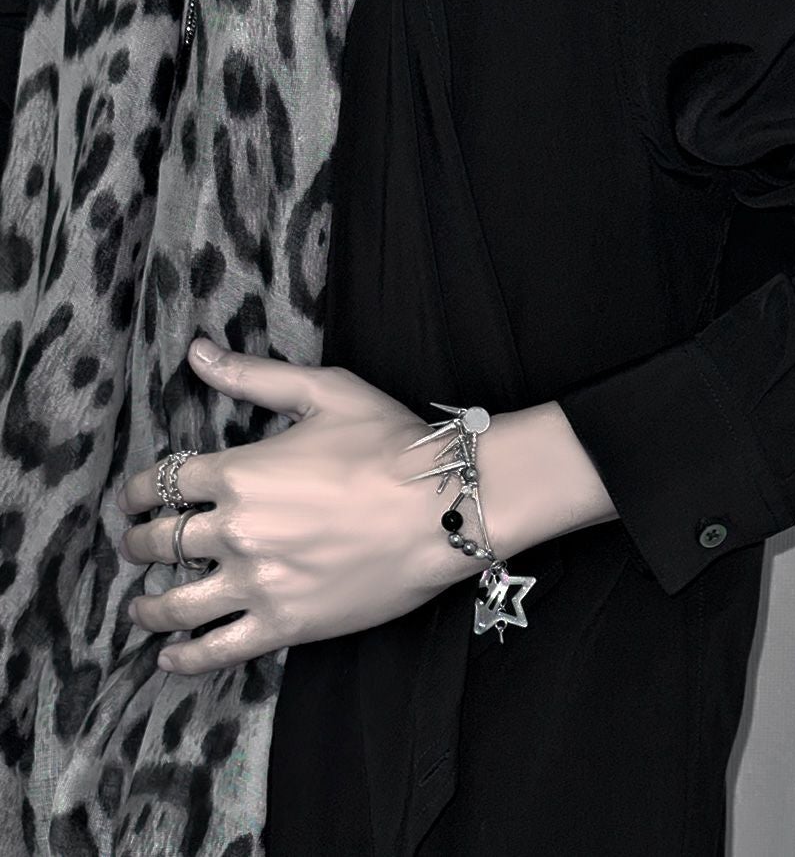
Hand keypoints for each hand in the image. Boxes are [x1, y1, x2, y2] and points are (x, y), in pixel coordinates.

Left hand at [116, 337, 484, 675]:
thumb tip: (197, 351)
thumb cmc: (390, 444)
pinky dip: (186, 658)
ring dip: (148, 606)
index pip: (160, 483)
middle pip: (160, 542)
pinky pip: (219, 649)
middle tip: (140, 547)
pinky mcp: (286, 623)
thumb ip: (255, 377)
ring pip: (176, 603)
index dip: (136, 492)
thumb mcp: (325, 392)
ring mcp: (258, 581)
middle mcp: (236, 529)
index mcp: (238, 472)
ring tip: (143, 608)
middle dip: (139, 543)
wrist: (445, 506)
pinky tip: (171, 657)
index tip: (134, 501)